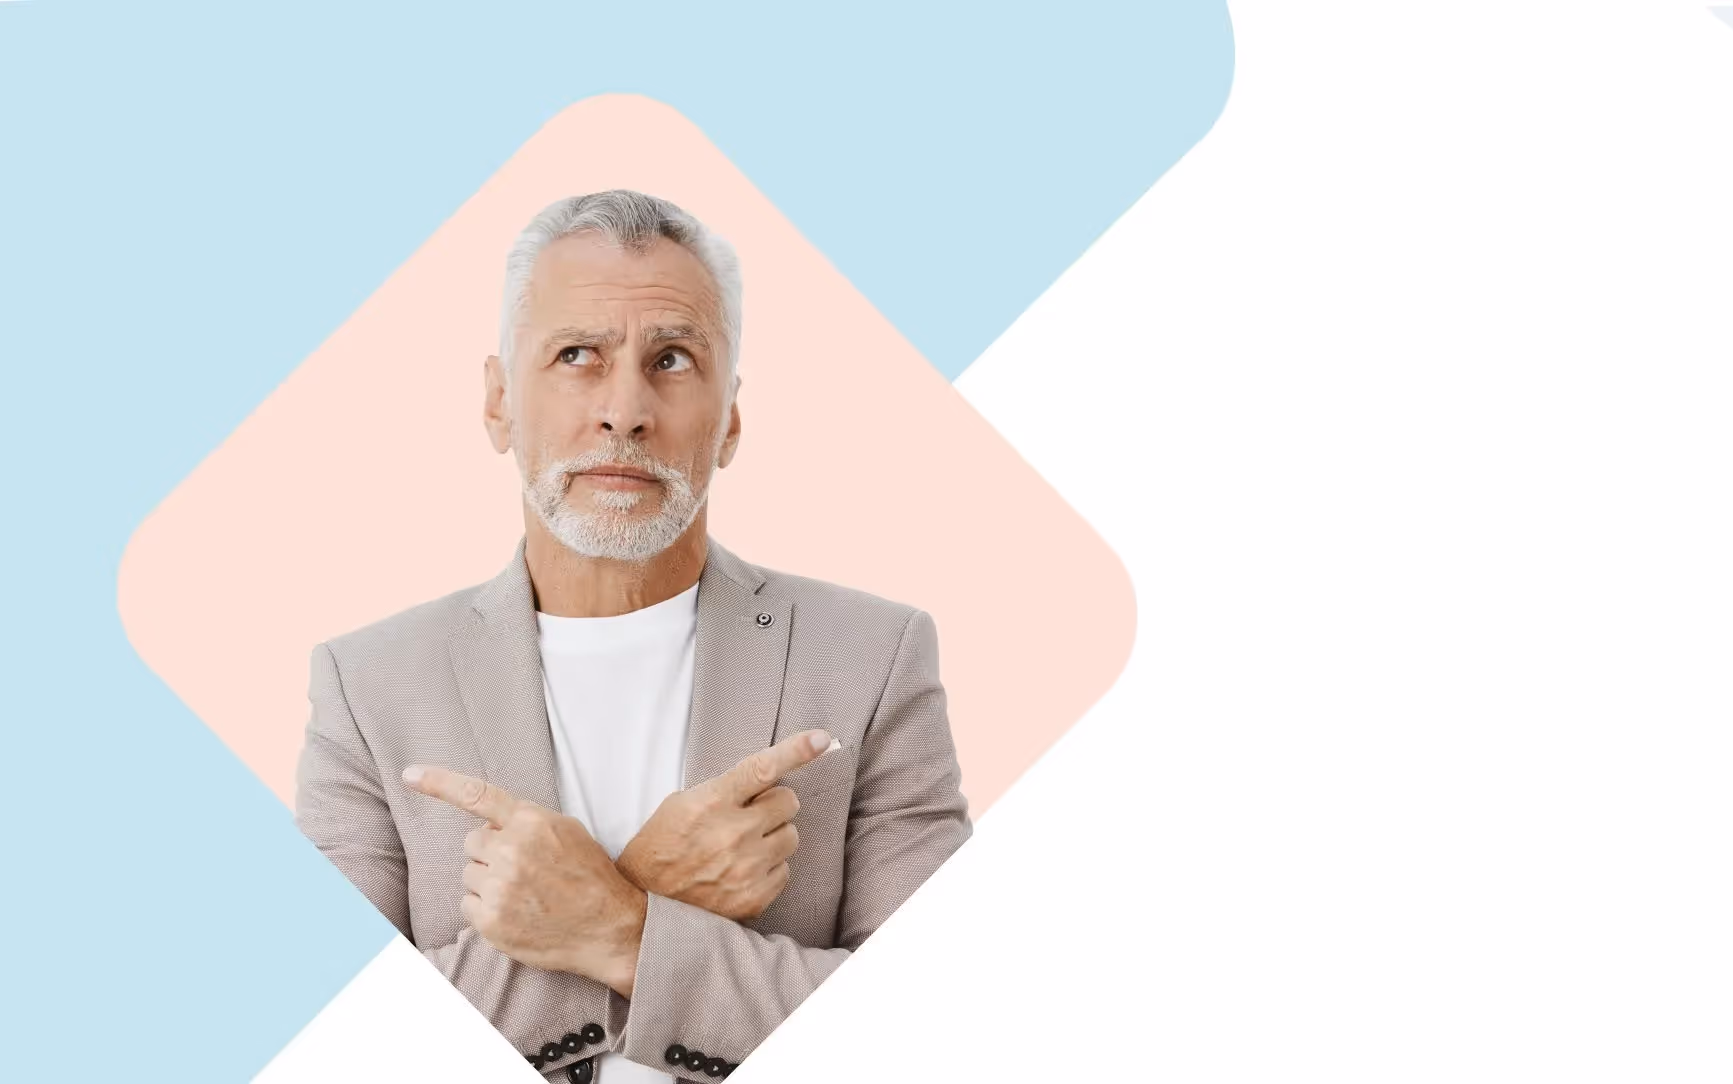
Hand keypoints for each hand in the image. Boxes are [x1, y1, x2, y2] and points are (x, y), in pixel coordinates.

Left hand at [401, 764, 646, 997]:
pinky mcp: (491, 921)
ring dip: (488, 883)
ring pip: (469, 875)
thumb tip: (489, 821)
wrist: (609, 928)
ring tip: (525, 894)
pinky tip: (516, 913)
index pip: (476, 795)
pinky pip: (467, 906)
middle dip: (489, 854)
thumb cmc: (591, 877)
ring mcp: (500, 887)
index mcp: (531, 821)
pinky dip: (485, 910)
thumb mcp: (569, 831)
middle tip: (522, 870)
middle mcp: (512, 851)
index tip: (410, 774)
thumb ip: (527, 821)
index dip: (438, 782)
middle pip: (472, 843)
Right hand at [617, 729, 834, 921]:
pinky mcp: (754, 897)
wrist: (644, 906)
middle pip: (788, 802)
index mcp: (712, 802)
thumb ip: (723, 791)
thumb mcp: (681, 804)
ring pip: (791, 837)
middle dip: (774, 805)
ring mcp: (746, 867)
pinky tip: (743, 872)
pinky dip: (769, 869)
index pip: (763, 768)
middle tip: (753, 815)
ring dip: (774, 837)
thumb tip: (764, 782)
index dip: (797, 750)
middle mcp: (734, 833)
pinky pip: (784, 871)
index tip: (821, 739)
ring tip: (745, 847)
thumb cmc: (660, 848)